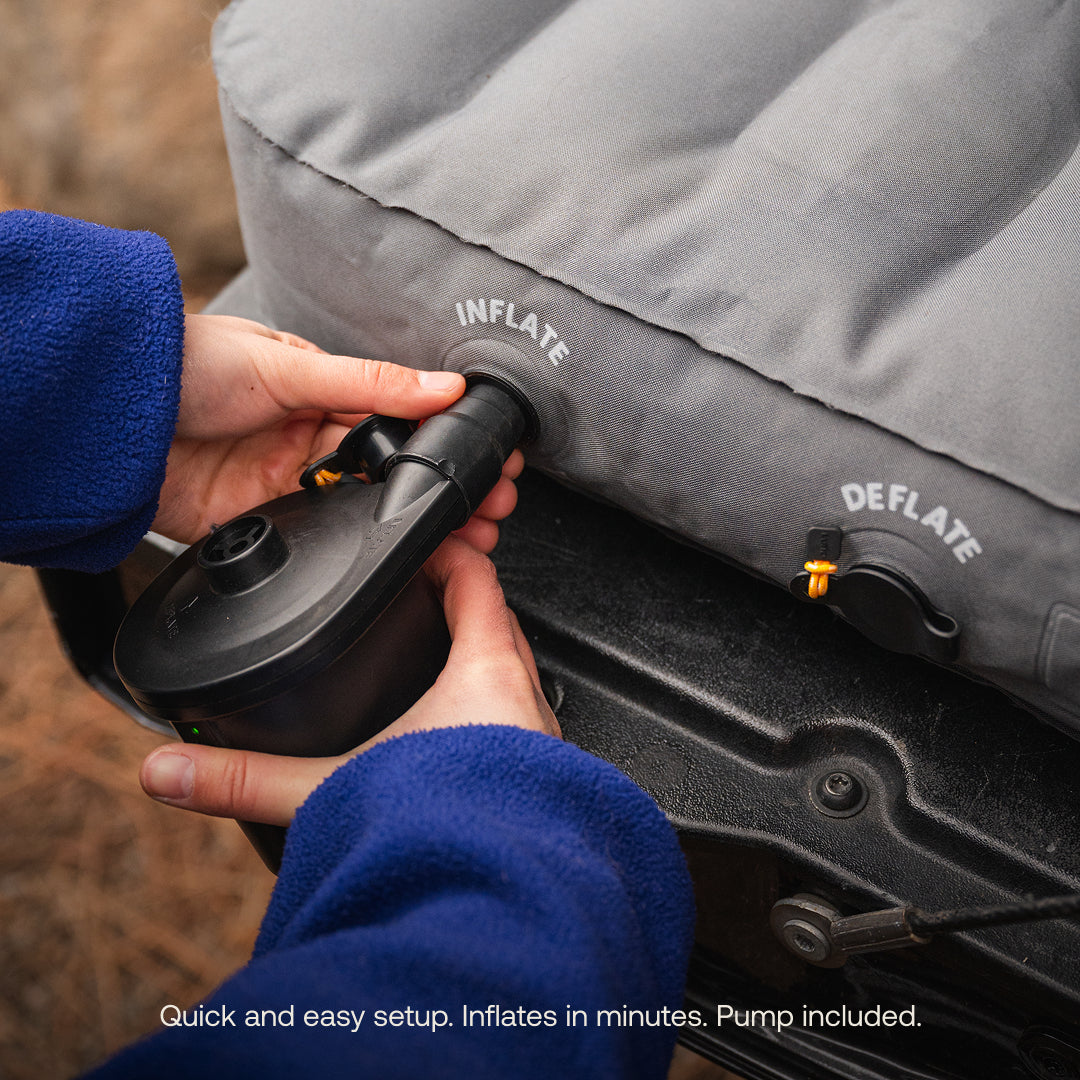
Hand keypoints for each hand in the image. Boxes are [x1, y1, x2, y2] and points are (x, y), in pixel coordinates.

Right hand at [139, 538, 559, 824]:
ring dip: (481, 663)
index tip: (420, 546)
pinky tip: (458, 746)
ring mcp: (541, 744)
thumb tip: (170, 771)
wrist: (499, 903)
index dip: (446, 554)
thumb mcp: (331, 790)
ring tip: (435, 668)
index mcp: (486, 673)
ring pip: (516, 677)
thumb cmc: (449, 833)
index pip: (476, 580)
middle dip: (461, 604)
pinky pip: (521, 726)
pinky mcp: (544, 785)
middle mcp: (526, 701)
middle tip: (419, 599)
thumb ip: (246, 779)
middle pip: (499, 624)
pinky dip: (491, 716)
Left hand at [151, 314, 522, 551]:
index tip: (491, 462)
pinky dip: (352, 551)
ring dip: (408, 525)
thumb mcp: (289, 365)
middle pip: (390, 475)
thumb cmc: (189, 366)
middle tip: (491, 510)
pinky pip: (317, 543)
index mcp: (322, 396)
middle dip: (441, 494)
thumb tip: (443, 384)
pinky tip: (388, 553)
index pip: (400, 424)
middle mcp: (309, 442)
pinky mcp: (261, 525)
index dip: (445, 445)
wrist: (111, 417)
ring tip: (462, 539)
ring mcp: (287, 486)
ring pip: (362, 512)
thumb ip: (370, 383)